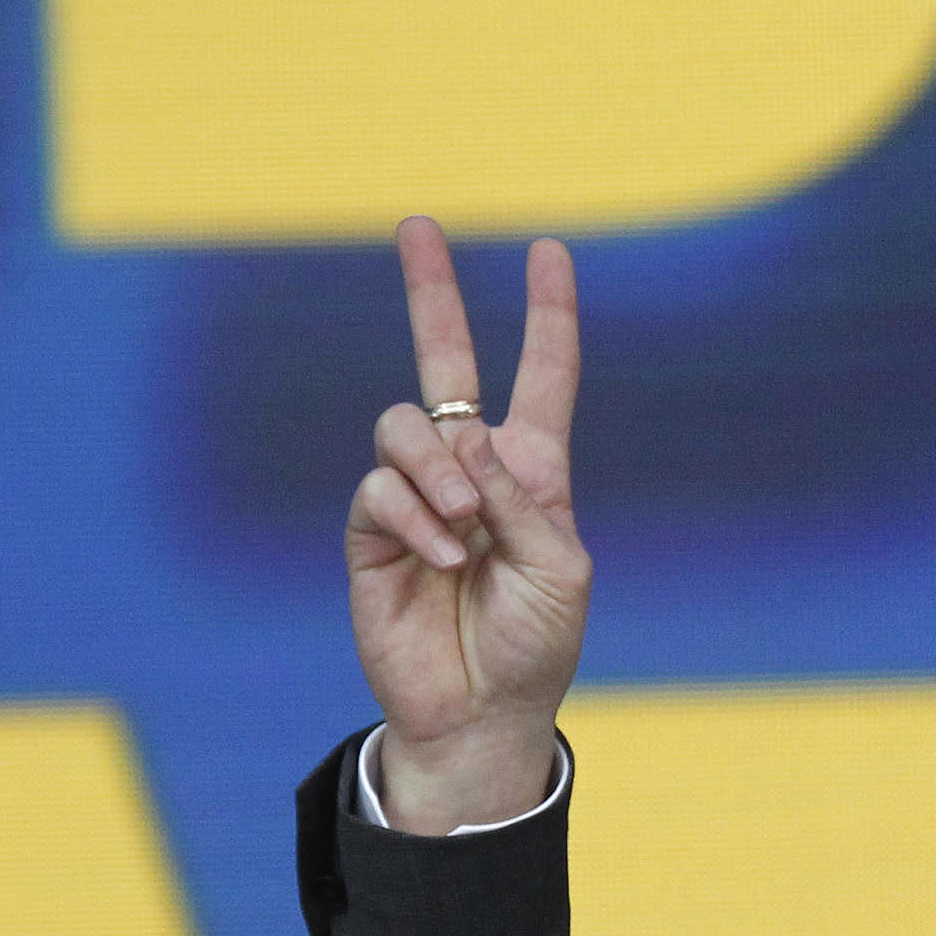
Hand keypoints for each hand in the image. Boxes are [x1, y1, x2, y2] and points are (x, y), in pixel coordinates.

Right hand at [344, 218, 591, 833]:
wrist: (483, 711)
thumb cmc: (536, 643)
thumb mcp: (561, 568)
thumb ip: (523, 499)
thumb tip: (468, 437)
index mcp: (534, 472)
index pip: (543, 377)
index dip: (548, 316)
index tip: (551, 252)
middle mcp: (473, 470)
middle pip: (445, 363)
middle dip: (432, 292)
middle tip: (419, 224)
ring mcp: (419, 496)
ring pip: (407, 427)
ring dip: (440, 469)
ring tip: (466, 527)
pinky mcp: (374, 532)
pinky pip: (381, 488)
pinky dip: (416, 516)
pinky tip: (443, 558)